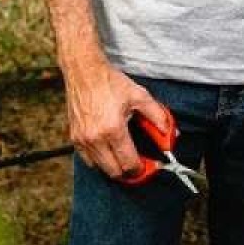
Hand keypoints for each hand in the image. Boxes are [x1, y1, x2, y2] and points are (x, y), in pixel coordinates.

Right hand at [63, 59, 173, 178]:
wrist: (84, 71)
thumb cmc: (110, 82)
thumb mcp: (139, 95)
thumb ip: (157, 116)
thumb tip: (170, 133)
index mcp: (113, 129)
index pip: (128, 163)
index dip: (142, 169)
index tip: (150, 166)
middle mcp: (95, 138)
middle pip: (114, 172)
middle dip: (129, 173)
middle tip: (139, 165)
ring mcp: (82, 140)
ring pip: (100, 168)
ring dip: (114, 167)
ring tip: (124, 157)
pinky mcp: (74, 137)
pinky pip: (87, 160)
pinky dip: (99, 161)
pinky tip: (108, 150)